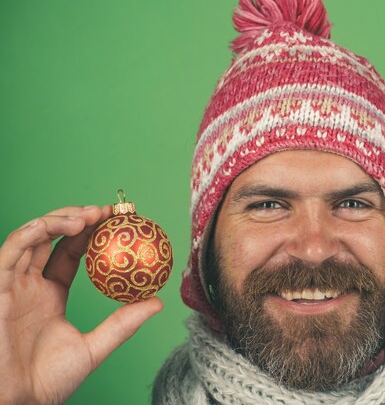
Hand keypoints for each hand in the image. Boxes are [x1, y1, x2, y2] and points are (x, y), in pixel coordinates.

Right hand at [0, 206, 162, 404]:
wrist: (18, 402)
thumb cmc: (48, 381)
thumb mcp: (94, 347)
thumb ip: (122, 324)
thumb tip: (157, 303)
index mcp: (50, 294)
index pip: (70, 252)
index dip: (91, 232)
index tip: (117, 220)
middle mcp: (29, 284)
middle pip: (51, 237)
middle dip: (77, 217)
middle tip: (106, 211)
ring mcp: (12, 284)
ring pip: (31, 237)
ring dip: (58, 220)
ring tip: (88, 217)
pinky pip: (9, 253)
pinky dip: (30, 233)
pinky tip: (55, 226)